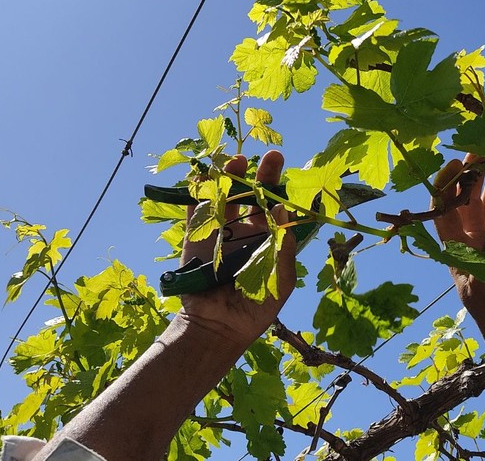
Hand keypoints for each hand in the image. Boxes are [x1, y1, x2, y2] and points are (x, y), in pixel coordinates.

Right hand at [178, 150, 295, 349]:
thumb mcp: (280, 279)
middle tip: (270, 157)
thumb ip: (283, 247)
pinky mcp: (197, 237)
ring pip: (225, 196)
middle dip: (260, 175)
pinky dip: (198, 191)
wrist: (218, 327)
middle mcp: (245, 230)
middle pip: (252, 195)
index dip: (280, 187)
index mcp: (267, 238)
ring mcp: (220, 231)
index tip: (287, 172)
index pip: (275, 206)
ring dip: (230, 177)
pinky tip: (204, 175)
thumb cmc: (256, 308)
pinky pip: (197, 210)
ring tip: (237, 162)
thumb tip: (284, 210)